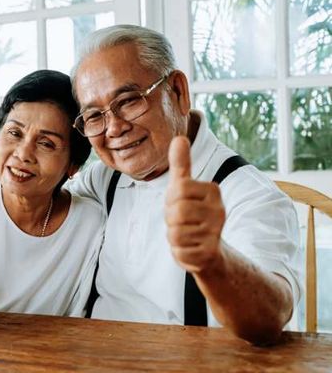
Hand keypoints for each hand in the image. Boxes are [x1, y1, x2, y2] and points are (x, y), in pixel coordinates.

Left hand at [165, 136, 225, 273]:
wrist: (210, 250)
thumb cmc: (192, 213)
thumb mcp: (184, 187)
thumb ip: (181, 164)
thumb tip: (179, 138)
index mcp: (213, 190)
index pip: (178, 189)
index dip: (171, 199)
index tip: (180, 203)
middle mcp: (219, 210)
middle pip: (175, 212)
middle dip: (171, 219)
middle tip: (182, 222)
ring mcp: (216, 232)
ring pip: (175, 233)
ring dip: (174, 236)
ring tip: (187, 234)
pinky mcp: (210, 253)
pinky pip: (179, 251)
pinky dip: (179, 251)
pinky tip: (191, 248)